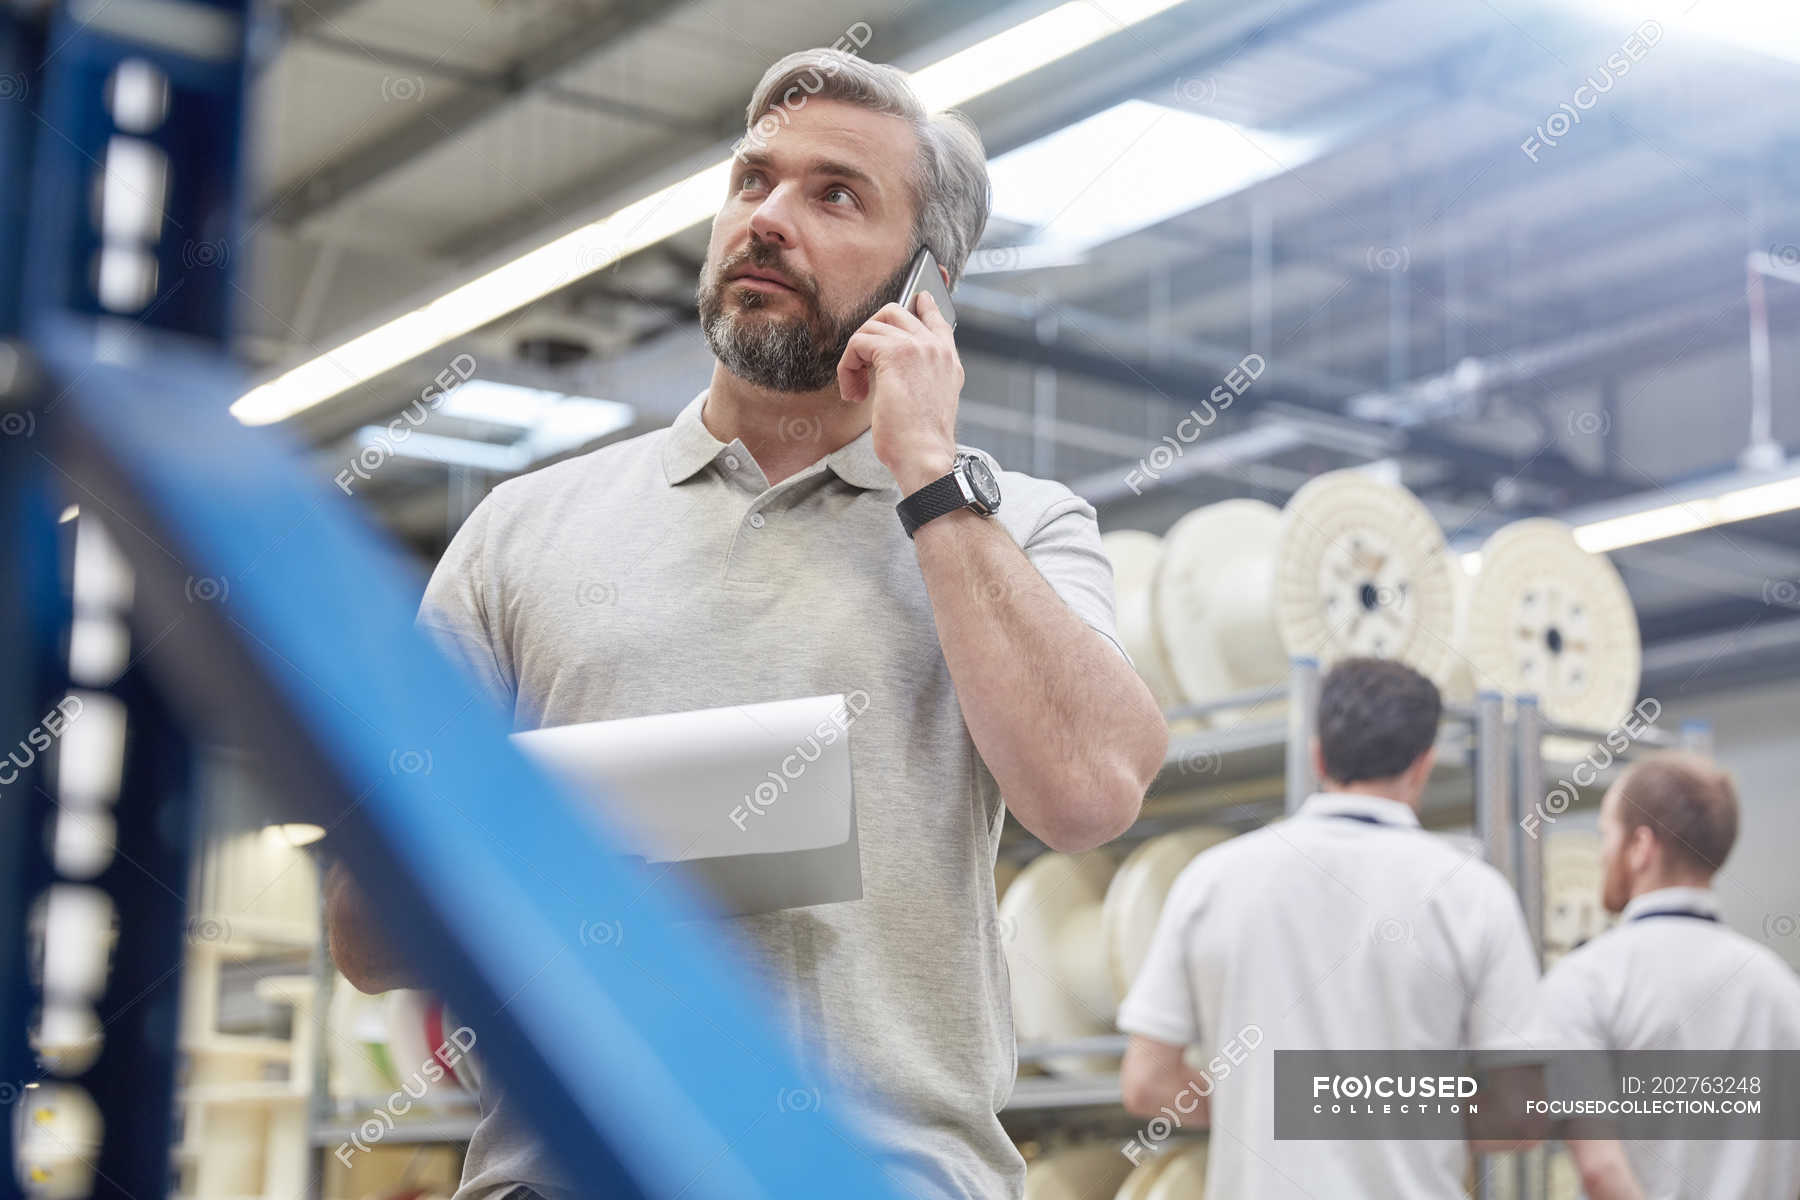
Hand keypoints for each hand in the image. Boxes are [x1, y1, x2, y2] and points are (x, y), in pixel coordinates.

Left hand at [837, 291, 961, 492]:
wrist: (925, 457)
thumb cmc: (921, 442)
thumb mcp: (926, 403)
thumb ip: (918, 377)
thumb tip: (887, 367)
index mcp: (948, 360)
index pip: (936, 316)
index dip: (923, 303)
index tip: (917, 296)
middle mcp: (937, 348)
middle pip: (895, 312)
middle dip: (870, 333)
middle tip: (862, 365)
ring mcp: (919, 347)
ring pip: (873, 326)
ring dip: (855, 356)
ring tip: (856, 387)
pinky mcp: (895, 353)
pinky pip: (858, 342)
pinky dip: (848, 367)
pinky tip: (854, 392)